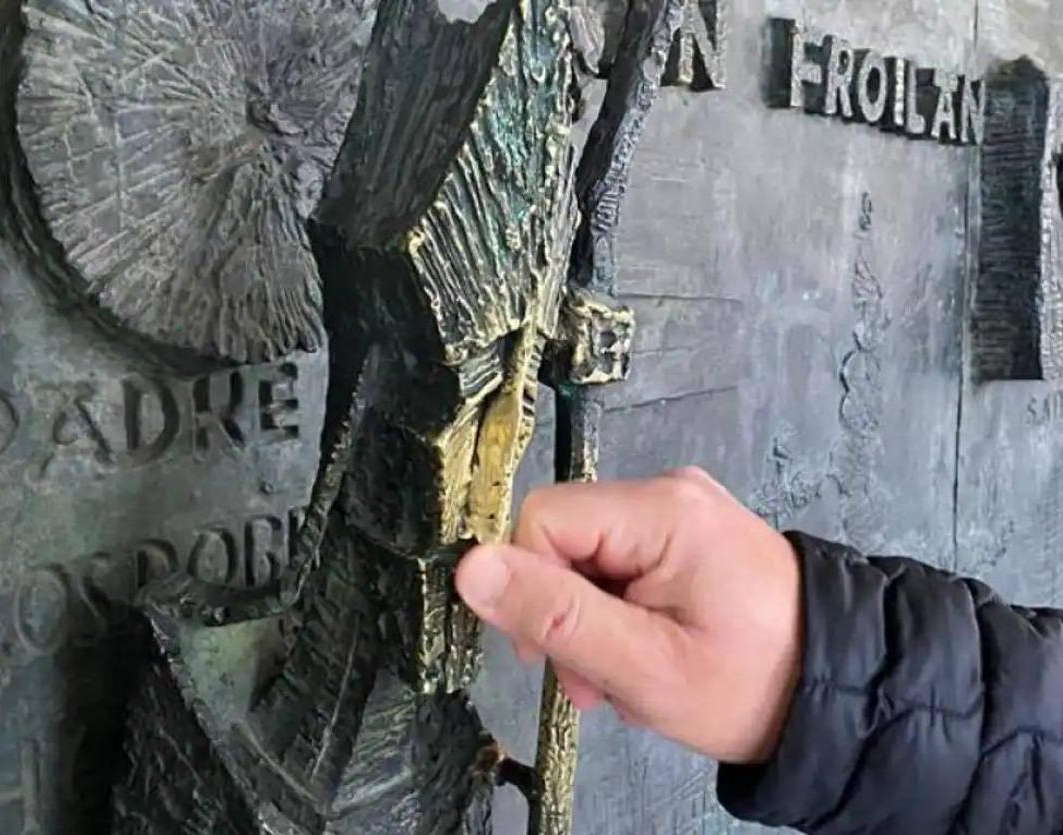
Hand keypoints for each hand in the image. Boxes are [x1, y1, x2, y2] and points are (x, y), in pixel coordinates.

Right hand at [455, 468, 802, 764]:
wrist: (843, 691)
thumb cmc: (753, 686)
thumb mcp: (646, 667)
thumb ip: (557, 616)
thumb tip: (470, 568)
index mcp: (663, 511)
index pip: (542, 522)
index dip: (533, 590)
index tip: (558, 656)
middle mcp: (669, 492)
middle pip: (562, 538)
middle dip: (565, 615)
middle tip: (599, 681)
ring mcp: (680, 510)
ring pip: (585, 557)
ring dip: (591, 622)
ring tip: (629, 675)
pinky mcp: (686, 532)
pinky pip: (618, 563)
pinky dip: (618, 612)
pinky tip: (645, 650)